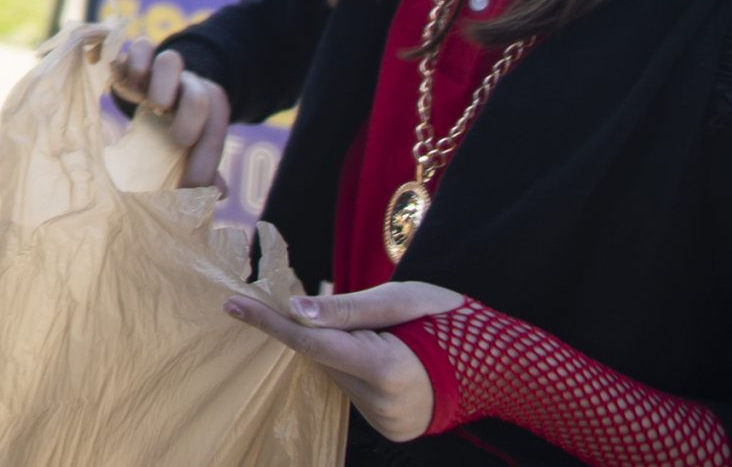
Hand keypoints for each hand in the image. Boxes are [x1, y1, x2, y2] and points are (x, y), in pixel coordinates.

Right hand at [105, 36, 231, 189]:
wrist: (147, 86)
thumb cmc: (168, 126)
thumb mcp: (186, 148)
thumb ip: (203, 170)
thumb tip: (219, 192)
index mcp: (206, 106)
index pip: (217, 123)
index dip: (208, 153)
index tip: (191, 182)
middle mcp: (187, 84)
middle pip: (201, 92)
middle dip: (193, 118)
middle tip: (178, 140)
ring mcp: (160, 69)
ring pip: (171, 60)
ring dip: (165, 85)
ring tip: (155, 107)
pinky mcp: (134, 58)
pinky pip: (140, 47)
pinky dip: (135, 63)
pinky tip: (126, 86)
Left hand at [223, 281, 463, 442]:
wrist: (499, 365)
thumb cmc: (448, 320)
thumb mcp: (400, 299)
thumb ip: (346, 308)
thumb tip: (296, 312)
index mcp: (387, 368)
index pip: (312, 344)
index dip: (269, 322)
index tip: (232, 304)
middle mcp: (383, 405)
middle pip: (324, 359)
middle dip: (319, 332)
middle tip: (334, 307)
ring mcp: (388, 423)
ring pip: (336, 377)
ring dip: (340, 352)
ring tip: (380, 335)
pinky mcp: (391, 430)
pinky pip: (354, 392)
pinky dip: (354, 370)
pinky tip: (384, 357)